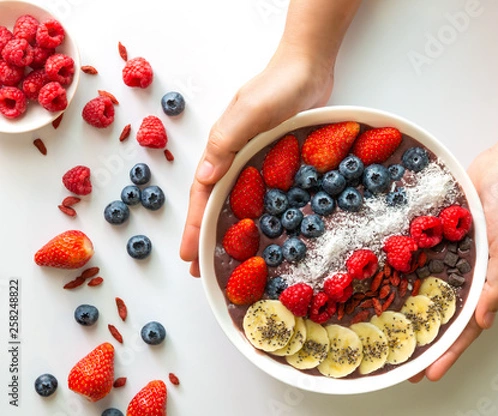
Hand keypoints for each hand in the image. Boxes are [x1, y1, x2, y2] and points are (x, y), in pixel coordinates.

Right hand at [180, 48, 333, 276]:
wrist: (307, 66)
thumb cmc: (278, 85)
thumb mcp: (250, 111)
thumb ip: (227, 141)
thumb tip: (204, 178)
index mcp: (221, 147)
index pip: (202, 194)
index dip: (195, 226)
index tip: (189, 256)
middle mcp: (233, 154)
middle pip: (215, 201)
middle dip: (206, 234)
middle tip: (202, 268)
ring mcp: (253, 156)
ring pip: (236, 199)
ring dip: (228, 226)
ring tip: (227, 256)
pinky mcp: (274, 156)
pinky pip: (259, 191)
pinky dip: (256, 212)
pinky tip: (264, 227)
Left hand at [410, 143, 497, 381]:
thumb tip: (484, 322)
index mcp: (486, 283)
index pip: (465, 327)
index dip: (448, 352)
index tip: (427, 374)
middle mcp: (466, 275)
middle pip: (441, 315)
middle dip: (423, 340)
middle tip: (399, 362)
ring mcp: (450, 258)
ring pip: (427, 292)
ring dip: (410, 312)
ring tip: (387, 331)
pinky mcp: (437, 239)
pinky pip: (419, 262)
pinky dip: (406, 275)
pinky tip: (384, 285)